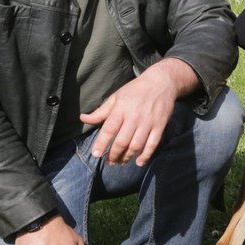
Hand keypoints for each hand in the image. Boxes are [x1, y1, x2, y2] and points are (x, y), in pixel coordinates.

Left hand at [80, 58, 195, 165]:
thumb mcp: (116, 97)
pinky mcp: (160, 125)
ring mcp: (148, 122)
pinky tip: (139, 162)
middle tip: (109, 162)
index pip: (109, 129)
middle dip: (114, 154)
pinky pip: (152, 144)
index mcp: (121, 109)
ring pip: (136, 145)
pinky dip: (146, 155)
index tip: (96, 154)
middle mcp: (134, 117)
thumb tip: (83, 118)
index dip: (101, 143)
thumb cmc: (135, 90)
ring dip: (127, 157)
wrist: (161, 82)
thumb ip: (100, 111)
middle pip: (122, 141)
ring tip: (121, 162)